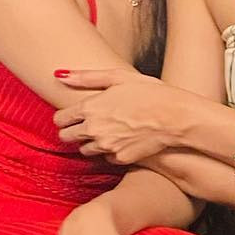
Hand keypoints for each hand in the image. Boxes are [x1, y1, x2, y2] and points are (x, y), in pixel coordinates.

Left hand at [53, 66, 186, 163]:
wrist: (176, 116)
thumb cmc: (150, 92)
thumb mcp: (118, 76)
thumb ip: (85, 77)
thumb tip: (58, 75)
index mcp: (90, 108)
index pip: (59, 119)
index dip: (64, 117)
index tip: (72, 115)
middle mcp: (93, 129)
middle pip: (66, 137)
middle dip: (72, 131)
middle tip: (87, 124)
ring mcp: (106, 146)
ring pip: (84, 150)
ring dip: (90, 142)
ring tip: (107, 132)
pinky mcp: (120, 159)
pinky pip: (106, 158)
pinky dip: (110, 151)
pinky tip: (122, 140)